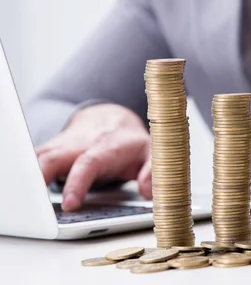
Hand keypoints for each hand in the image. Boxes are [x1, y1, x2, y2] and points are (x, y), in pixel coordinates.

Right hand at [35, 103, 151, 210]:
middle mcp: (81, 145)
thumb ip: (152, 171)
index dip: (77, 183)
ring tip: (27, 201)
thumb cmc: (130, 142)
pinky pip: (35, 160)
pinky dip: (28, 174)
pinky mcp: (51, 150)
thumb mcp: (152, 152)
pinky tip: (26, 190)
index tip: (70, 204)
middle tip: (35, 205)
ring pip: (39, 157)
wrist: (112, 118)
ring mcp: (63, 146)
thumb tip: (147, 190)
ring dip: (30, 176)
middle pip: (53, 157)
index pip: (89, 163)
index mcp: (106, 147)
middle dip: (40, 178)